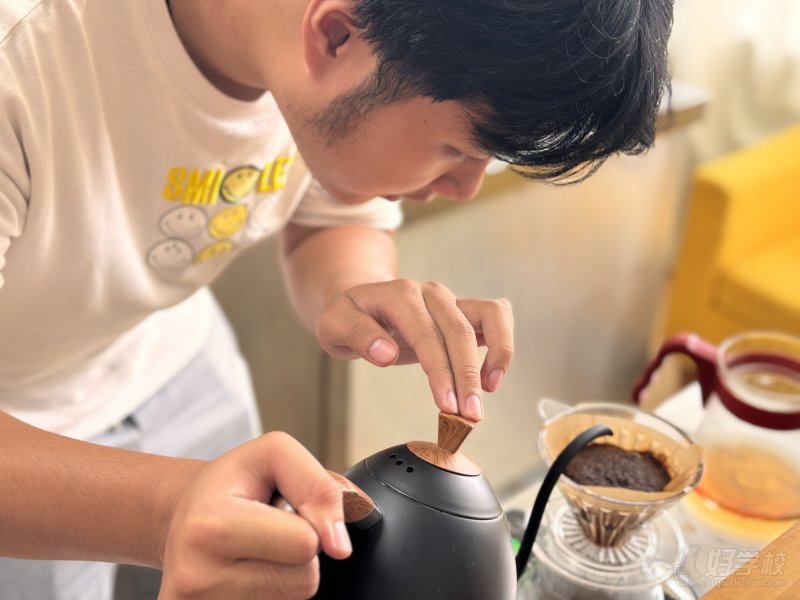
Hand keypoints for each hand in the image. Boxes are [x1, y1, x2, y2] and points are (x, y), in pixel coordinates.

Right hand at [158, 432, 350, 599]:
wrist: (182, 513)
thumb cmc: (232, 481)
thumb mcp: (275, 453)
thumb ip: (318, 487)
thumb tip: (340, 547)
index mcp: (208, 527)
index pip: (305, 543)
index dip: (306, 521)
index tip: (277, 508)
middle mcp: (195, 579)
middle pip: (305, 579)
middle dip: (298, 551)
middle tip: (264, 530)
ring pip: (295, 598)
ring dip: (285, 572)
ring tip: (254, 548)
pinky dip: (272, 590)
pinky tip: (246, 571)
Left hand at [314, 279, 513, 420]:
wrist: (361, 299)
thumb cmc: (349, 315)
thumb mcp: (334, 325)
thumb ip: (357, 335)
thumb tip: (385, 352)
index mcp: (400, 295)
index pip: (427, 334)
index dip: (440, 371)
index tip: (446, 404)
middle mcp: (430, 293)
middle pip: (459, 331)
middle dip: (467, 376)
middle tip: (469, 415)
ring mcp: (451, 299)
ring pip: (488, 317)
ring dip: (496, 356)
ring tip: (489, 391)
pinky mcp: (463, 309)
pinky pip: (496, 316)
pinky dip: (502, 343)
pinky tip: (492, 377)